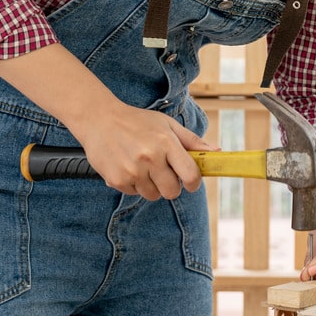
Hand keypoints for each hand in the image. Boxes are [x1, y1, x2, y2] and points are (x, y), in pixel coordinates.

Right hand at [72, 101, 214, 200]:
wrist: (98, 119)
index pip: (190, 175)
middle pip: (172, 192)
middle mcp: (150, 158)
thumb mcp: (167, 125)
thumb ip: (192, 141)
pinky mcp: (116, 180)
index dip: (193, 183)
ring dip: (151, 186)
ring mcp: (132, 170)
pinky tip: (127, 166)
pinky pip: (134, 193)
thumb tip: (216, 151)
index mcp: (166, 143)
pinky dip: (133, 184)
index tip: (190, 182)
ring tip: (142, 166)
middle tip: (163, 173)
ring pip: (152, 195)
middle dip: (171, 186)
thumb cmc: (137, 121)